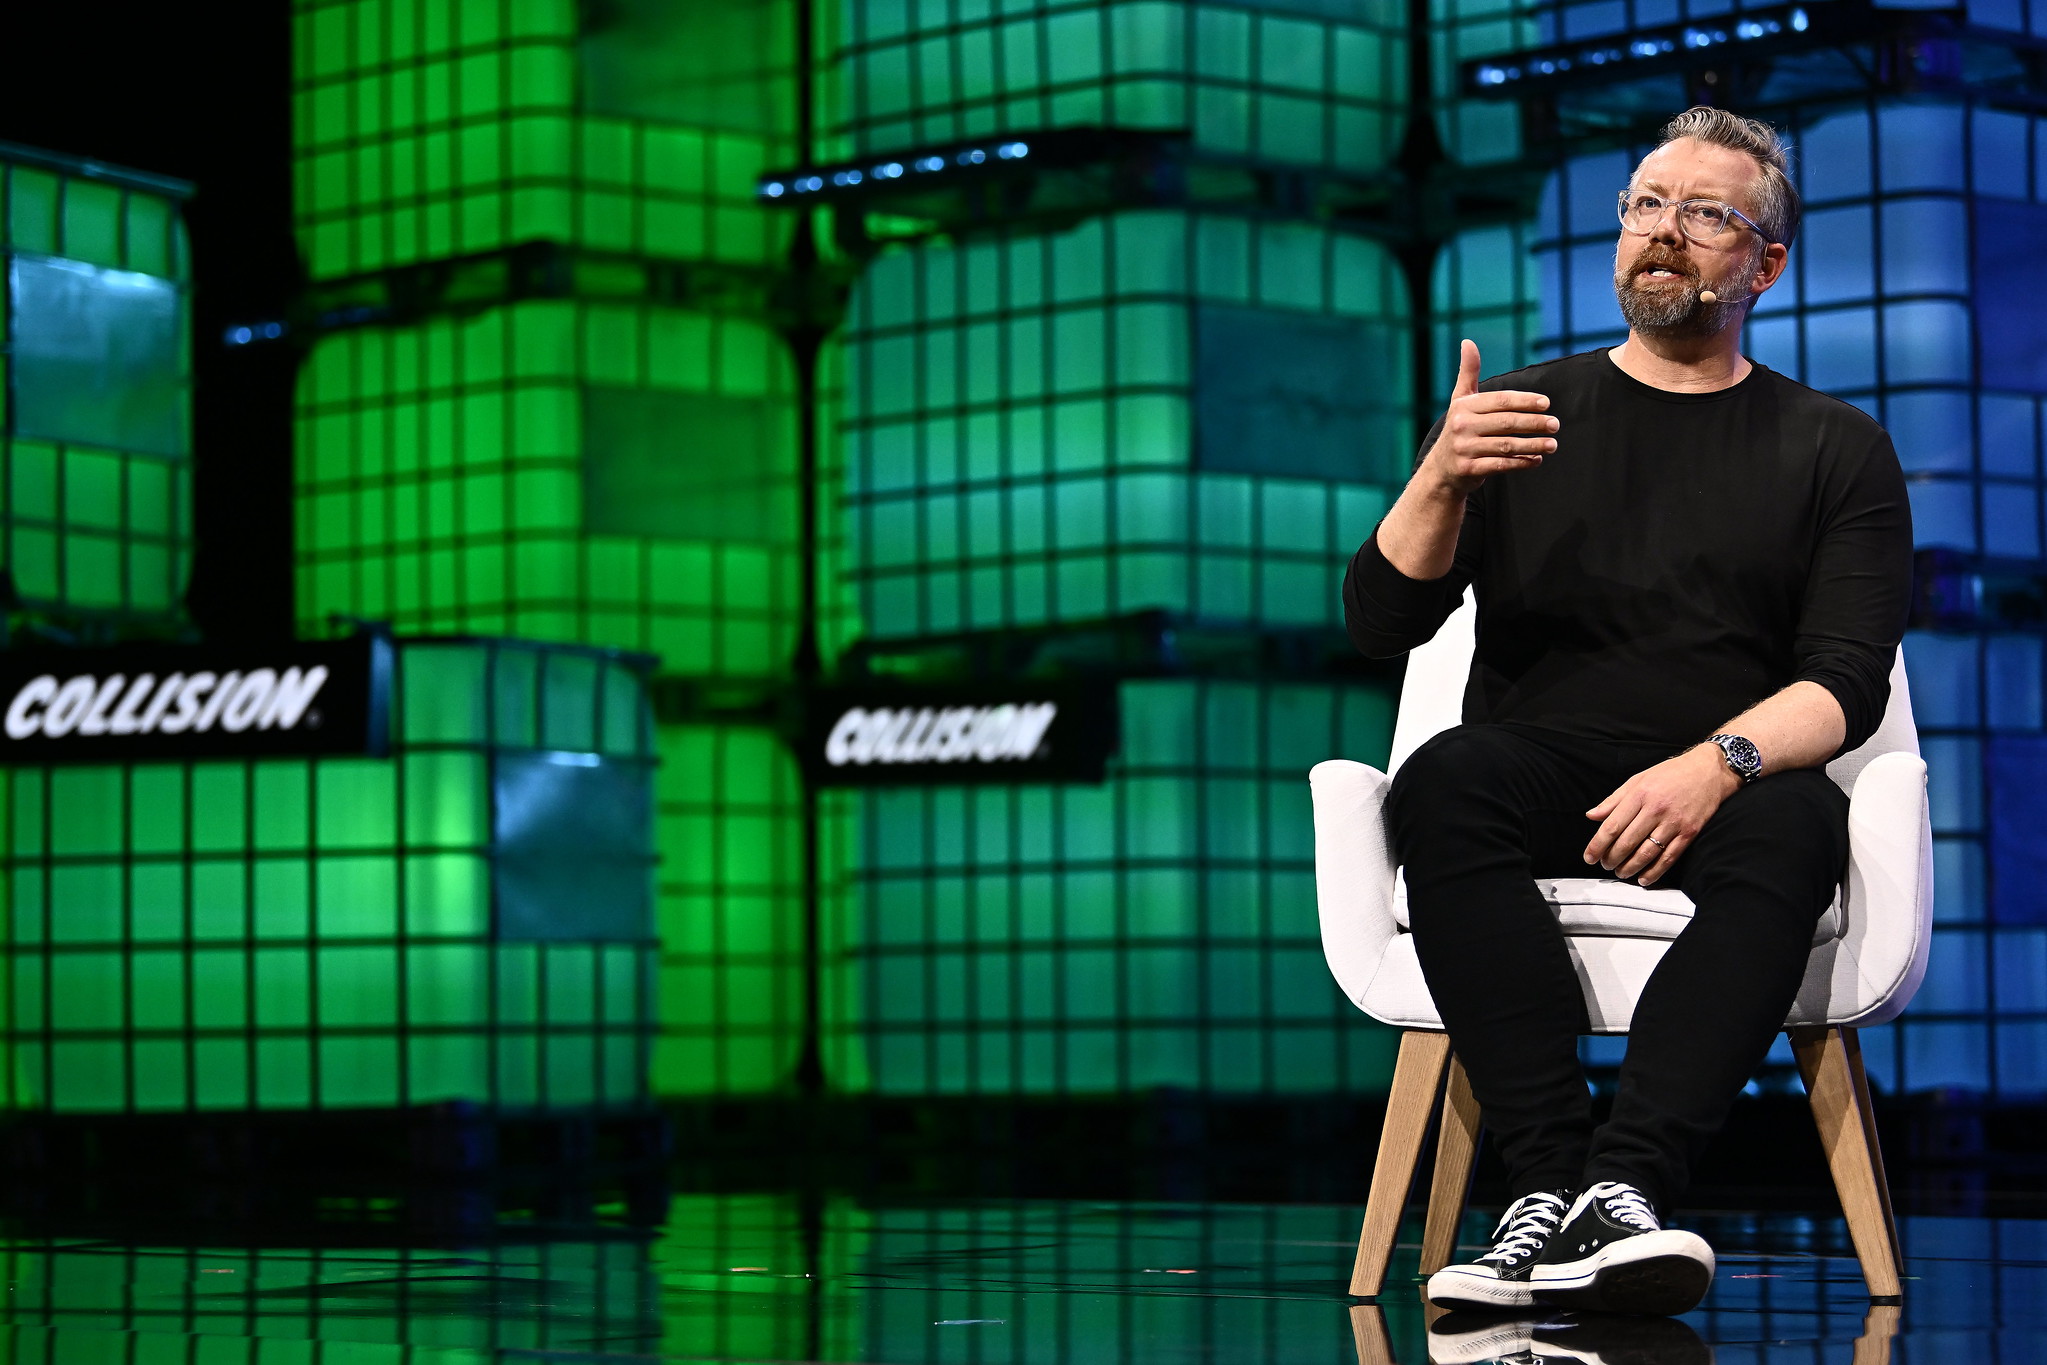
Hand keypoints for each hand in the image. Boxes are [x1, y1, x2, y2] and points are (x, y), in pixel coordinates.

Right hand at [1421, 340, 1559, 496]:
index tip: (1546, 404)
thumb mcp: (1460, 400)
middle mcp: (1462, 426)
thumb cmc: (1459, 428)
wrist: (1441, 469)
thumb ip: (1468, 372)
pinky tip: (1537, 460)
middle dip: (1534, 423)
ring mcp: (1465, 449)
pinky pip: (1501, 465)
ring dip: (1533, 445)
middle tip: (1555, 425)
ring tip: (1553, 444)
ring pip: (1506, 445)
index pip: (1501, 401)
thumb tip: (1467, 342)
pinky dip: (1522, 462)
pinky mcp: (1469, 469)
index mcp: (1464, 407)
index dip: (1525, 401)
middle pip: (1506, 423)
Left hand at [1583, 745, 1742, 886]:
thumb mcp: (1638, 779)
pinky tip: (1644, 879)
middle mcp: (1656, 809)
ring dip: (1630, 867)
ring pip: (1647, 853)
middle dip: (1611, 858)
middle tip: (1605, 865)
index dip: (1597, 845)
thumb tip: (1591, 815)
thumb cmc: (1671, 773)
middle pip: (1627, 842)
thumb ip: (1614, 800)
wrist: (1709, 771)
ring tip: (1621, 872)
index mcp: (1640, 795)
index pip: (1612, 826)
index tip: (1589, 857)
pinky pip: (1669, 857)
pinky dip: (1655, 871)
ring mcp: (1674, 822)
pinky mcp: (1690, 832)